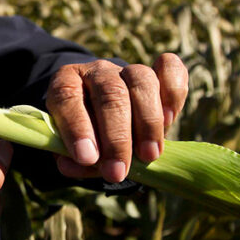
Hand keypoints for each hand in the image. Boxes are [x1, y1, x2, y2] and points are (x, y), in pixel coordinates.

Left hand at [46, 53, 188, 183]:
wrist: (103, 114)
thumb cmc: (85, 135)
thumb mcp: (71, 146)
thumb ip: (72, 157)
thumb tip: (71, 165)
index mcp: (66, 82)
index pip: (68, 98)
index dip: (77, 128)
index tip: (87, 158)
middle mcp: (97, 71)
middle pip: (111, 93)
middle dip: (116, 137)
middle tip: (117, 172)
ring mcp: (127, 69)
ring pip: (141, 81)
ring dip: (148, 121)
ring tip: (148, 155)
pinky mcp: (156, 72)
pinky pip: (169, 68)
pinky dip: (173, 91)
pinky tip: (169, 119)